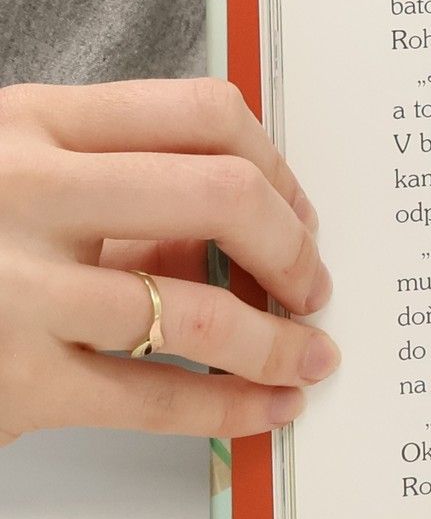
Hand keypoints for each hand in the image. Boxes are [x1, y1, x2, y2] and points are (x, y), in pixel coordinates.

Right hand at [0, 79, 335, 447]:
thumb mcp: (19, 182)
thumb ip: (117, 192)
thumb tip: (244, 234)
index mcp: (32, 124)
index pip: (200, 112)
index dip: (278, 165)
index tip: (297, 208)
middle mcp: (24, 193)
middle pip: (222, 196)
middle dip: (293, 248)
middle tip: (312, 284)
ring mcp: (15, 290)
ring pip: (200, 311)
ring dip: (280, 341)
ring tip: (307, 354)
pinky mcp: (13, 380)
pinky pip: (155, 397)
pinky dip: (234, 406)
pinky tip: (269, 406)